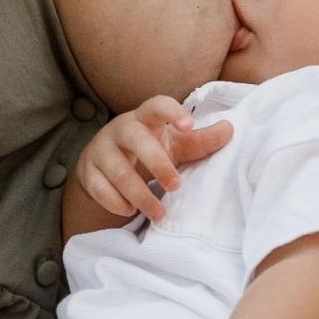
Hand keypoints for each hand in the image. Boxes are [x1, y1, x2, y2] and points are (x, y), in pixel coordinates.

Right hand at [73, 97, 232, 226]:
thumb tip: (230, 130)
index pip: (156, 105)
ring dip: (139, 194)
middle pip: (136, 139)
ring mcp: (101, 149)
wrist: (104, 164)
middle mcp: (120, 129)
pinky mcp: (88, 171)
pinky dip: (115, 202)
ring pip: (117, 169)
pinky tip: (129, 211)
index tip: (189, 125)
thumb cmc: (147, 149)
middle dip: (157, 163)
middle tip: (176, 187)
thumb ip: (200, 140)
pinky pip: (99, 188)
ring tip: (159, 214)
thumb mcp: (174, 144)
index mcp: (145, 118)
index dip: (172, 112)